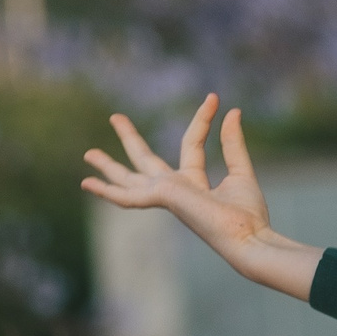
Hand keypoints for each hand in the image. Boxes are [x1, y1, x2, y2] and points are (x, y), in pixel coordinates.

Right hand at [81, 94, 321, 299]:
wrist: (249, 238)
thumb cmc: (248, 216)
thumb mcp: (241, 170)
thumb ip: (231, 142)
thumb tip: (232, 110)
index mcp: (193, 184)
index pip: (191, 143)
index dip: (203, 118)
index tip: (214, 97)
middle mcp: (175, 190)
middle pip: (146, 161)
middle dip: (130, 139)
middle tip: (115, 117)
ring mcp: (165, 196)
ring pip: (130, 178)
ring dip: (108, 166)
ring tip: (88, 154)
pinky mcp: (161, 198)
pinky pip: (127, 196)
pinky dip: (106, 190)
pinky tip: (88, 183)